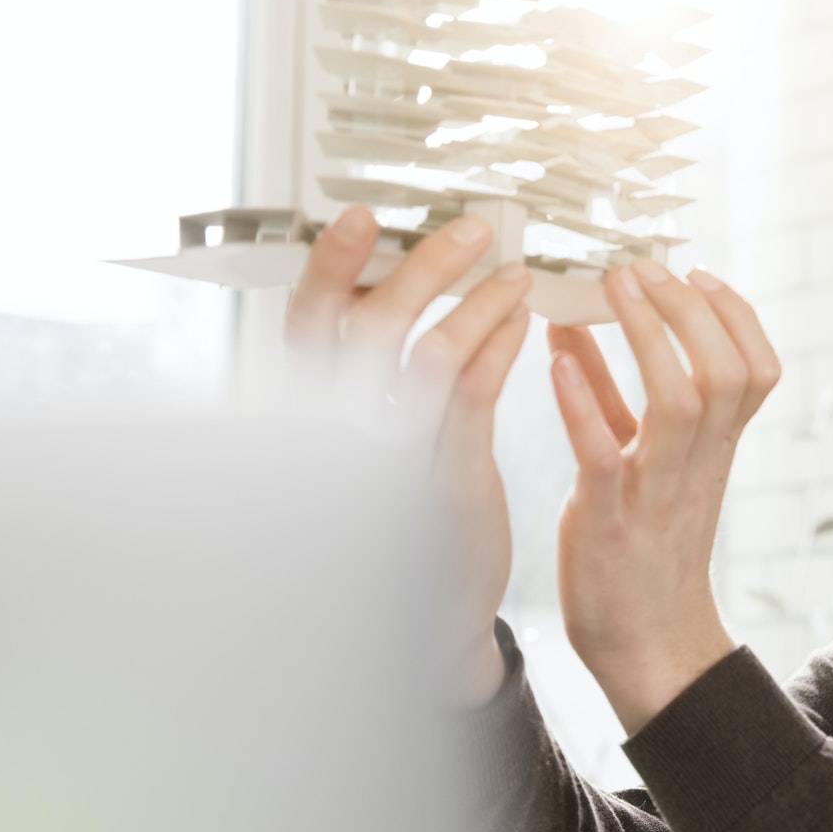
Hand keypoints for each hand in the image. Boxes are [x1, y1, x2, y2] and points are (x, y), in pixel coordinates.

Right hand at [285, 206, 532, 707]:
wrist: (422, 614)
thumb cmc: (396, 514)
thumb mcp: (364, 442)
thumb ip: (363, 375)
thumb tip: (379, 287)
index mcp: (314, 414)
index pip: (308, 325)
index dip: (329, 267)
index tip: (361, 217)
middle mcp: (342, 432)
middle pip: (364, 327)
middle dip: (417, 268)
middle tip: (471, 228)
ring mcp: (392, 459)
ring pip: (427, 355)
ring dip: (475, 301)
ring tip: (515, 272)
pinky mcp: (446, 482)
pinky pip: (472, 397)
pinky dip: (498, 346)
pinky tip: (525, 321)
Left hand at [546, 259, 779, 733]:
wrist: (646, 645)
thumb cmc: (639, 544)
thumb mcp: (635, 457)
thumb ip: (605, 388)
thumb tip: (571, 319)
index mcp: (715, 449)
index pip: (756, 368)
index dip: (735, 314)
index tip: (695, 271)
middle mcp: (697, 464)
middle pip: (726, 371)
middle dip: (690, 309)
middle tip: (642, 267)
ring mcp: (656, 491)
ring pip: (682, 401)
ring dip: (649, 337)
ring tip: (613, 290)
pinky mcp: (608, 521)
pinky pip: (604, 456)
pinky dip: (582, 404)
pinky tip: (556, 361)